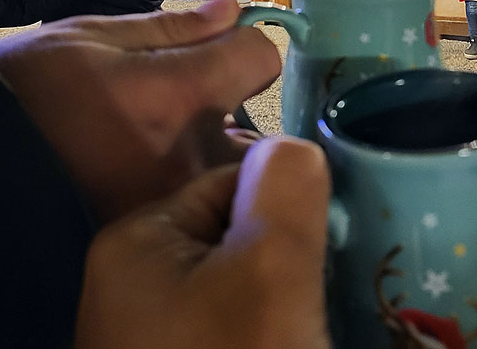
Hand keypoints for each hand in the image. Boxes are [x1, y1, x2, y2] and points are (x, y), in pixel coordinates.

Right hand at [0, 0, 279, 220]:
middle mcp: (195, 152)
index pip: (263, 58)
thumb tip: (230, 11)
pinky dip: (199, 187)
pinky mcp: (163, 228)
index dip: (245, 44)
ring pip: (239, 176)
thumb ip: (174, 27)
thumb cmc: (33, 89)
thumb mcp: (95, 36)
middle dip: (239, 116)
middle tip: (194, 111)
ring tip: (172, 145)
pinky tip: (160, 172)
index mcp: (181, 91)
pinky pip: (209, 207)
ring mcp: (183, 199)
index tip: (224, 47)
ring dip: (222, 156)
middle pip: (266, 133)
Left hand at [75, 137, 330, 348]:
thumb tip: (297, 148)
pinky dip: (277, 333)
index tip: (337, 239)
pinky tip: (307, 339)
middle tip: (339, 285)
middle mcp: (137, 285)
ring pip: (248, 287)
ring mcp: (158, 337)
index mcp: (138, 242)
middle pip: (241, 236)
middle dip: (295, 256)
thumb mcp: (266, 270)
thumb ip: (284, 187)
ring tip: (330, 316)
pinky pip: (241, 330)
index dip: (290, 204)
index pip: (233, 182)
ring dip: (293, 298)